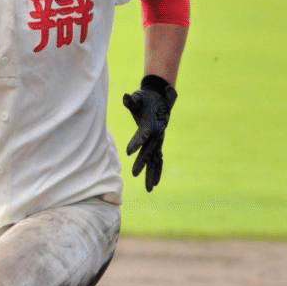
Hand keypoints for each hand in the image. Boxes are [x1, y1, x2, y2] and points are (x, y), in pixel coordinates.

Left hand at [122, 75, 176, 191]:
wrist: (160, 100)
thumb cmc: (145, 99)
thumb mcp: (138, 97)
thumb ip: (132, 100)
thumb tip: (126, 97)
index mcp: (151, 124)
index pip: (143, 135)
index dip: (136, 142)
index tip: (128, 152)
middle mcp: (157, 135)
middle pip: (149, 151)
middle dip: (142, 163)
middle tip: (134, 174)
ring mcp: (158, 141)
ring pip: (155, 160)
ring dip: (152, 174)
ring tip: (148, 189)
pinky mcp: (158, 145)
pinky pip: (158, 160)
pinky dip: (156, 172)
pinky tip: (153, 184)